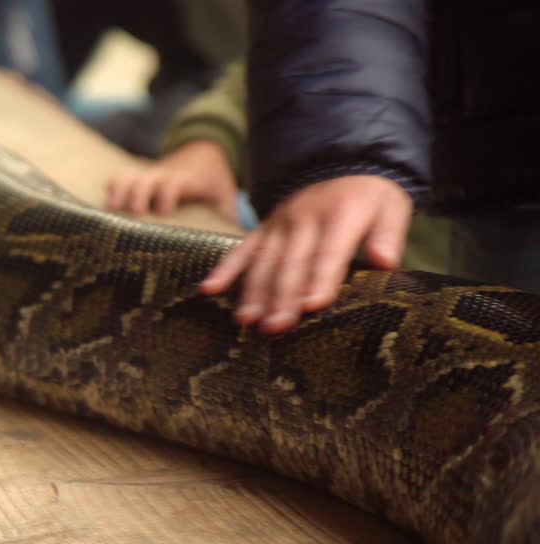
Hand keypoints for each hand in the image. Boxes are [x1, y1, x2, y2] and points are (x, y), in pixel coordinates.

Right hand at [105, 139, 238, 221]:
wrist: (206, 151)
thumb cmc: (215, 183)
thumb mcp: (227, 197)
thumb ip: (229, 219)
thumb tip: (239, 249)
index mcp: (188, 180)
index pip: (174, 181)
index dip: (167, 193)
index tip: (164, 212)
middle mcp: (165, 174)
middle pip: (145, 178)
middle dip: (137, 195)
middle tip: (134, 216)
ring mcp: (149, 175)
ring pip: (127, 175)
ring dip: (118, 192)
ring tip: (112, 213)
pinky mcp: (139, 177)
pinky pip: (120, 177)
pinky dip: (112, 189)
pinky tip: (108, 208)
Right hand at [198, 174, 411, 333]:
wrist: (339, 160)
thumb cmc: (369, 195)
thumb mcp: (392, 205)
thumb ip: (388, 234)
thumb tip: (385, 261)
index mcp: (341, 214)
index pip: (328, 252)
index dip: (319, 279)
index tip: (311, 306)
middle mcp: (305, 219)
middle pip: (292, 263)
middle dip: (282, 296)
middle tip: (275, 327)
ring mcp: (279, 224)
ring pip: (264, 261)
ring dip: (254, 291)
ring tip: (247, 320)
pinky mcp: (263, 228)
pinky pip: (241, 249)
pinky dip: (225, 269)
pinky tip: (209, 289)